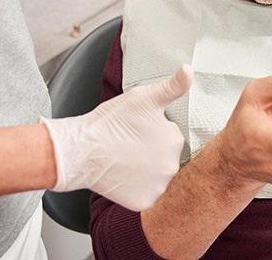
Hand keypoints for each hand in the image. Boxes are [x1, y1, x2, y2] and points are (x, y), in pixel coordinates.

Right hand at [41, 64, 191, 210]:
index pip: (170, 135)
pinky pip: (147, 195)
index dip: (153, 131)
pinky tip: (124, 176)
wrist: (81, 150)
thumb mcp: (144, 97)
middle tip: (130, 145)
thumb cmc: (110, 122)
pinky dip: (137, 188)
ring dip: (147, 170)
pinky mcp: (144, 203)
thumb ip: (172, 86)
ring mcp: (159, 187)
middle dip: (152, 151)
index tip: (137, 130)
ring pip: (157, 176)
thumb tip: (189, 69)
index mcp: (175, 139)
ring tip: (125, 160)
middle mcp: (173, 166)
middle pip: (166, 157)